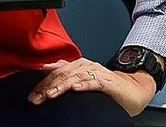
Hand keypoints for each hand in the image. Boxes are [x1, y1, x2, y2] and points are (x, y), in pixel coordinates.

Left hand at [28, 58, 155, 116]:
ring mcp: (97, 73)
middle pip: (62, 74)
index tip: (32, 95)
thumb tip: (46, 73)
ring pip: (75, 77)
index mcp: (77, 66)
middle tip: (37, 98)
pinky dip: (85, 85)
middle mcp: (85, 66)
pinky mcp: (108, 82)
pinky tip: (76, 89)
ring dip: (62, 86)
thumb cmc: (106, 88)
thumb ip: (66, 76)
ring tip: (51, 94)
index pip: (56, 73)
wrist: (133, 89)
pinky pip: (95, 82)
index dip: (42, 83)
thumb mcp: (83, 81)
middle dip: (47, 86)